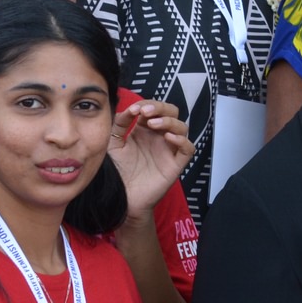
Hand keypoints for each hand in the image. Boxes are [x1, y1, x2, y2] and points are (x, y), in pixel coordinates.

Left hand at [108, 100, 194, 218]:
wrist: (121, 198)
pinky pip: (188, 148)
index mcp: (145, 130)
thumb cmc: (118, 172)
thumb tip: (129, 109)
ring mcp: (169, 150)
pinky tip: (168, 138)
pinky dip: (182, 140)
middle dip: (161, 108)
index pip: (154, 109)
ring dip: (169, 121)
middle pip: (172, 113)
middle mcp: (159, 137)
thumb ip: (119, 124)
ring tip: (153, 124)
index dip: (147, 104)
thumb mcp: (113, 144)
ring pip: (182, 127)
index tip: (134, 109)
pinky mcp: (176, 164)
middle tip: (146, 112)